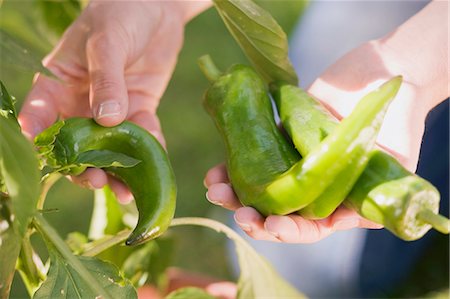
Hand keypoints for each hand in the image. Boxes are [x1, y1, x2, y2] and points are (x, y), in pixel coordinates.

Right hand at [18, 1, 209, 201]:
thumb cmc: (122, 14)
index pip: (41, 111)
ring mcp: (112, 108)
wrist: (159, 8)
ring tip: (124, 191)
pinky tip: (154, 161)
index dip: (39, 134)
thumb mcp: (108, 41)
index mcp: (60, 81)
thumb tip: (106, 121)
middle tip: (95, 180)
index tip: (46, 152)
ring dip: (116, 169)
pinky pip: (142, 135)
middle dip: (84, 165)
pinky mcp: (139, 108)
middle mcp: (82, 100)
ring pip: (109, 146)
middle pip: (76, 142)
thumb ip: (105, 79)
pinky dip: (148, 149)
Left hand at [204, 23, 446, 241]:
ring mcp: (293, 165)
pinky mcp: (278, 143)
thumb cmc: (396, 114)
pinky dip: (231, 167)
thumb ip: (381, 188)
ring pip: (258, 190)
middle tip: (237, 212)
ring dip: (234, 195)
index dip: (290, 231)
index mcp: (340, 202)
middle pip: (278, 214)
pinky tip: (215, 171)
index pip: (311, 228)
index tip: (272, 224)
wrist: (379, 71)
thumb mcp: (397, 157)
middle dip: (254, 217)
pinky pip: (251, 159)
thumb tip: (360, 219)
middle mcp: (313, 188)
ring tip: (215, 188)